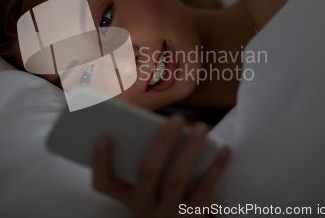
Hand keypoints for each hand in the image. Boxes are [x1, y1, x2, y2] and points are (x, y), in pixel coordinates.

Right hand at [92, 114, 229, 217]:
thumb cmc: (166, 201)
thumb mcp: (150, 191)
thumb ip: (149, 165)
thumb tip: (167, 127)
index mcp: (129, 197)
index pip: (104, 183)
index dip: (100, 161)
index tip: (104, 135)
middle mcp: (144, 207)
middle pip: (146, 173)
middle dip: (161, 143)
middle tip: (176, 117)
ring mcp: (168, 214)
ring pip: (175, 179)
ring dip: (190, 149)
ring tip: (201, 127)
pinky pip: (204, 191)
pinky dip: (215, 168)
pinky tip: (224, 150)